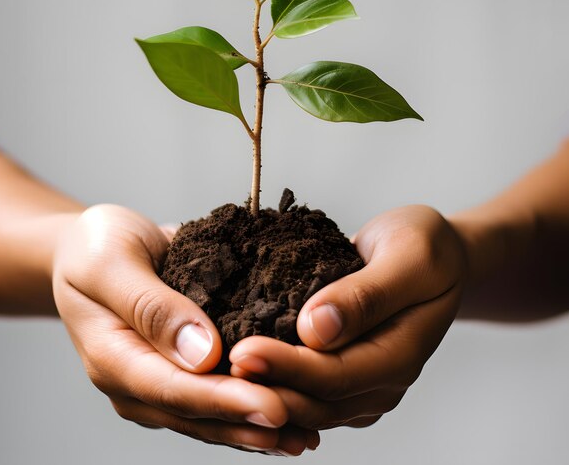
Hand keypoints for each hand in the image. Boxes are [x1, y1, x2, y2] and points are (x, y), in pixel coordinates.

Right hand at [52, 204, 318, 454]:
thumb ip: (151, 307)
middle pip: (197, 413)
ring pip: (209, 414)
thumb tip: (202, 354)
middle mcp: (137, 379)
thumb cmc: (95, 248)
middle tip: (304, 427)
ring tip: (307, 432)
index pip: (173, 390)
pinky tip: (289, 407)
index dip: (225, 402)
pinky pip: (214, 392)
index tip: (272, 407)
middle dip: (250, 422)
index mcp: (114, 358)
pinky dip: (248, 402)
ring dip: (256, 426)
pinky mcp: (178, 366)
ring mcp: (158, 376)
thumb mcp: (111, 264)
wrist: (93, 246)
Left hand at [229, 205, 466, 430]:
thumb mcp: (410, 258)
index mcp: (400, 354)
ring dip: (265, 392)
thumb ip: (367, 295)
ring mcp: (364, 382)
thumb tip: (315, 330)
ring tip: (218, 375)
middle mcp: (381, 380)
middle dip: (266, 387)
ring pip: (308, 405)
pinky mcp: (346, 371)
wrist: (435, 255)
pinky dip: (276, 384)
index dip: (287, 368)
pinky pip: (308, 389)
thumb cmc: (426, 247)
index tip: (242, 352)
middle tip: (217, 367)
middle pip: (317, 401)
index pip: (336, 376)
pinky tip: (241, 372)